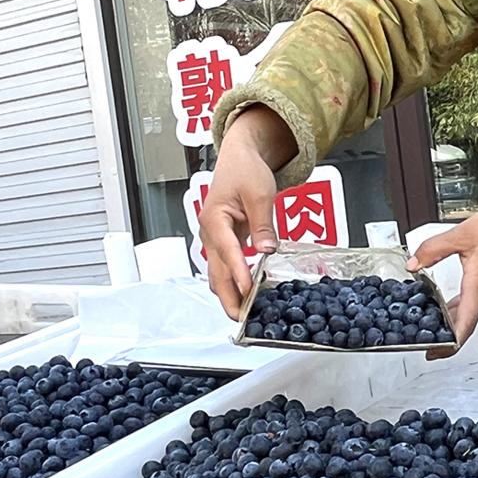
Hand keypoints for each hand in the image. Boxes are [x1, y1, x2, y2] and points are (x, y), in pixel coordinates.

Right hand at [202, 107, 295, 317]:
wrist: (239, 159)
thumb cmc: (245, 171)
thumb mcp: (260, 193)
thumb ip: (263, 224)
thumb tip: (267, 250)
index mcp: (214, 218)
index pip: (227, 250)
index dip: (237, 271)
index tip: (248, 288)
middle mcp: (209, 233)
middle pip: (215, 271)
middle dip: (228, 296)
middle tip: (241, 318)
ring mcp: (214, 240)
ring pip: (217, 274)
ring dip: (230, 294)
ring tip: (245, 314)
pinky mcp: (223, 244)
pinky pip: (225, 268)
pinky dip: (234, 283)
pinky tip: (248, 295)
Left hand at [406, 202, 477, 342]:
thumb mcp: (461, 234)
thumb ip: (433, 249)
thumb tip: (413, 264)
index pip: (465, 322)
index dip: (451, 342)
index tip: (435, 352)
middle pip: (465, 325)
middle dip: (446, 339)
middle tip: (425, 347)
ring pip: (469, 317)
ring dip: (451, 326)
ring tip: (430, 332)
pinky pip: (474, 307)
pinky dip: (458, 313)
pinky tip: (446, 309)